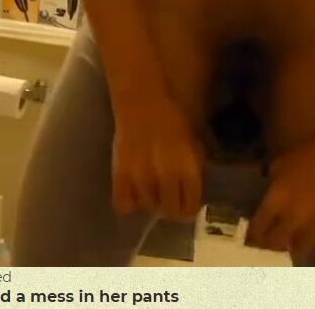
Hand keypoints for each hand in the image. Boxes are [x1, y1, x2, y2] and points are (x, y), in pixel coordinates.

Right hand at [111, 96, 203, 220]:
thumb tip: (194, 195)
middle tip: (169, 198)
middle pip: (170, 211)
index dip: (189, 209)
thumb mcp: (194, 146)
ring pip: (148, 207)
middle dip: (171, 208)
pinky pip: (124, 204)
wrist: (143, 103)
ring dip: (152, 202)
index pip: (190, 207)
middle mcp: (166, 178)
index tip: (187, 204)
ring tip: (151, 188)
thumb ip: (194, 171)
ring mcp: (141, 178)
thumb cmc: (173, 121)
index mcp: (188, 170)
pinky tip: (133, 191)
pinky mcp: (120, 175)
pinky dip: (129, 202)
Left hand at [246, 124, 314, 256]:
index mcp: (280, 197)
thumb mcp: (279, 167)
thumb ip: (271, 193)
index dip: (252, 235)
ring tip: (290, 238)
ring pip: (300, 249)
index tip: (250, 238)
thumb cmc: (308, 154)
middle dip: (268, 244)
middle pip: (276, 243)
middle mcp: (299, 215)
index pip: (259, 228)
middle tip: (267, 242)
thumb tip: (262, 212)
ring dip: (292, 244)